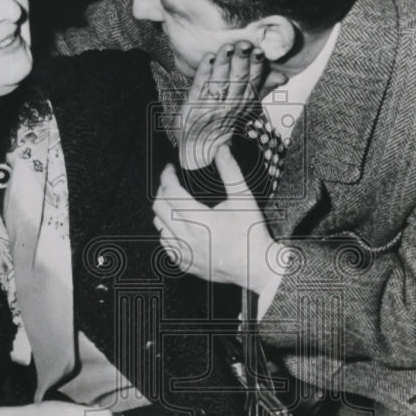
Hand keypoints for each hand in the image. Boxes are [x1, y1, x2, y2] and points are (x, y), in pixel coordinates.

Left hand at [153, 145, 276, 291]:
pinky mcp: (185, 264)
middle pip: (159, 208)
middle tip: (171, 183)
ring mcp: (184, 254)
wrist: (256, 266)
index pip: (171, 193)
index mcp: (201, 221)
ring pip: (159, 227)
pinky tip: (179, 225)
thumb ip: (230, 172)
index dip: (167, 177)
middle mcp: (188, 239)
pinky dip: (167, 231)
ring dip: (164, 212)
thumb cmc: (251, 233)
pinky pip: (165, 245)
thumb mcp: (243, 198)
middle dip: (162, 191)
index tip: (170, 169)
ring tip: (175, 203)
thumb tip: (221, 149)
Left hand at [174, 41, 285, 170]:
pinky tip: (208, 57)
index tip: (260, 51)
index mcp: (244, 104)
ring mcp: (210, 106)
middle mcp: (229, 105)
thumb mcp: (246, 106)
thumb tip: (283, 77)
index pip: (253, 83)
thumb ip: (262, 88)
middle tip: (244, 44)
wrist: (200, 147)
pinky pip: (199, 87)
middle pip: (237, 81)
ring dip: (223, 64)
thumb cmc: (224, 120)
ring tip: (227, 47)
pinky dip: (203, 71)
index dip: (257, 67)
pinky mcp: (192, 106)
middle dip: (241, 61)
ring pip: (219, 82)